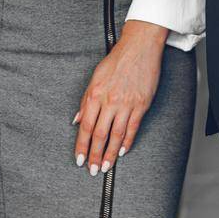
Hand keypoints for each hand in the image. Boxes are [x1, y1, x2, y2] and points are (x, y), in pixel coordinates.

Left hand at [73, 20, 167, 175]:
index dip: (82, 145)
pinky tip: (122, 151)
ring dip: (110, 154)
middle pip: (100, 135)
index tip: (79, 159)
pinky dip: (127, 142)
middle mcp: (110, 101)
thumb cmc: (117, 60)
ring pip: (116, 135)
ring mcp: (127, 104)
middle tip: (92, 170)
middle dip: (95, 155)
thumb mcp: (95, 77)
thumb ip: (86, 101)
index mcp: (95, 94)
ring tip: (106, 166)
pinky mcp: (141, 104)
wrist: (139, 48)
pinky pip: (132, 128)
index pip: (86, 127)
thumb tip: (77, 120)